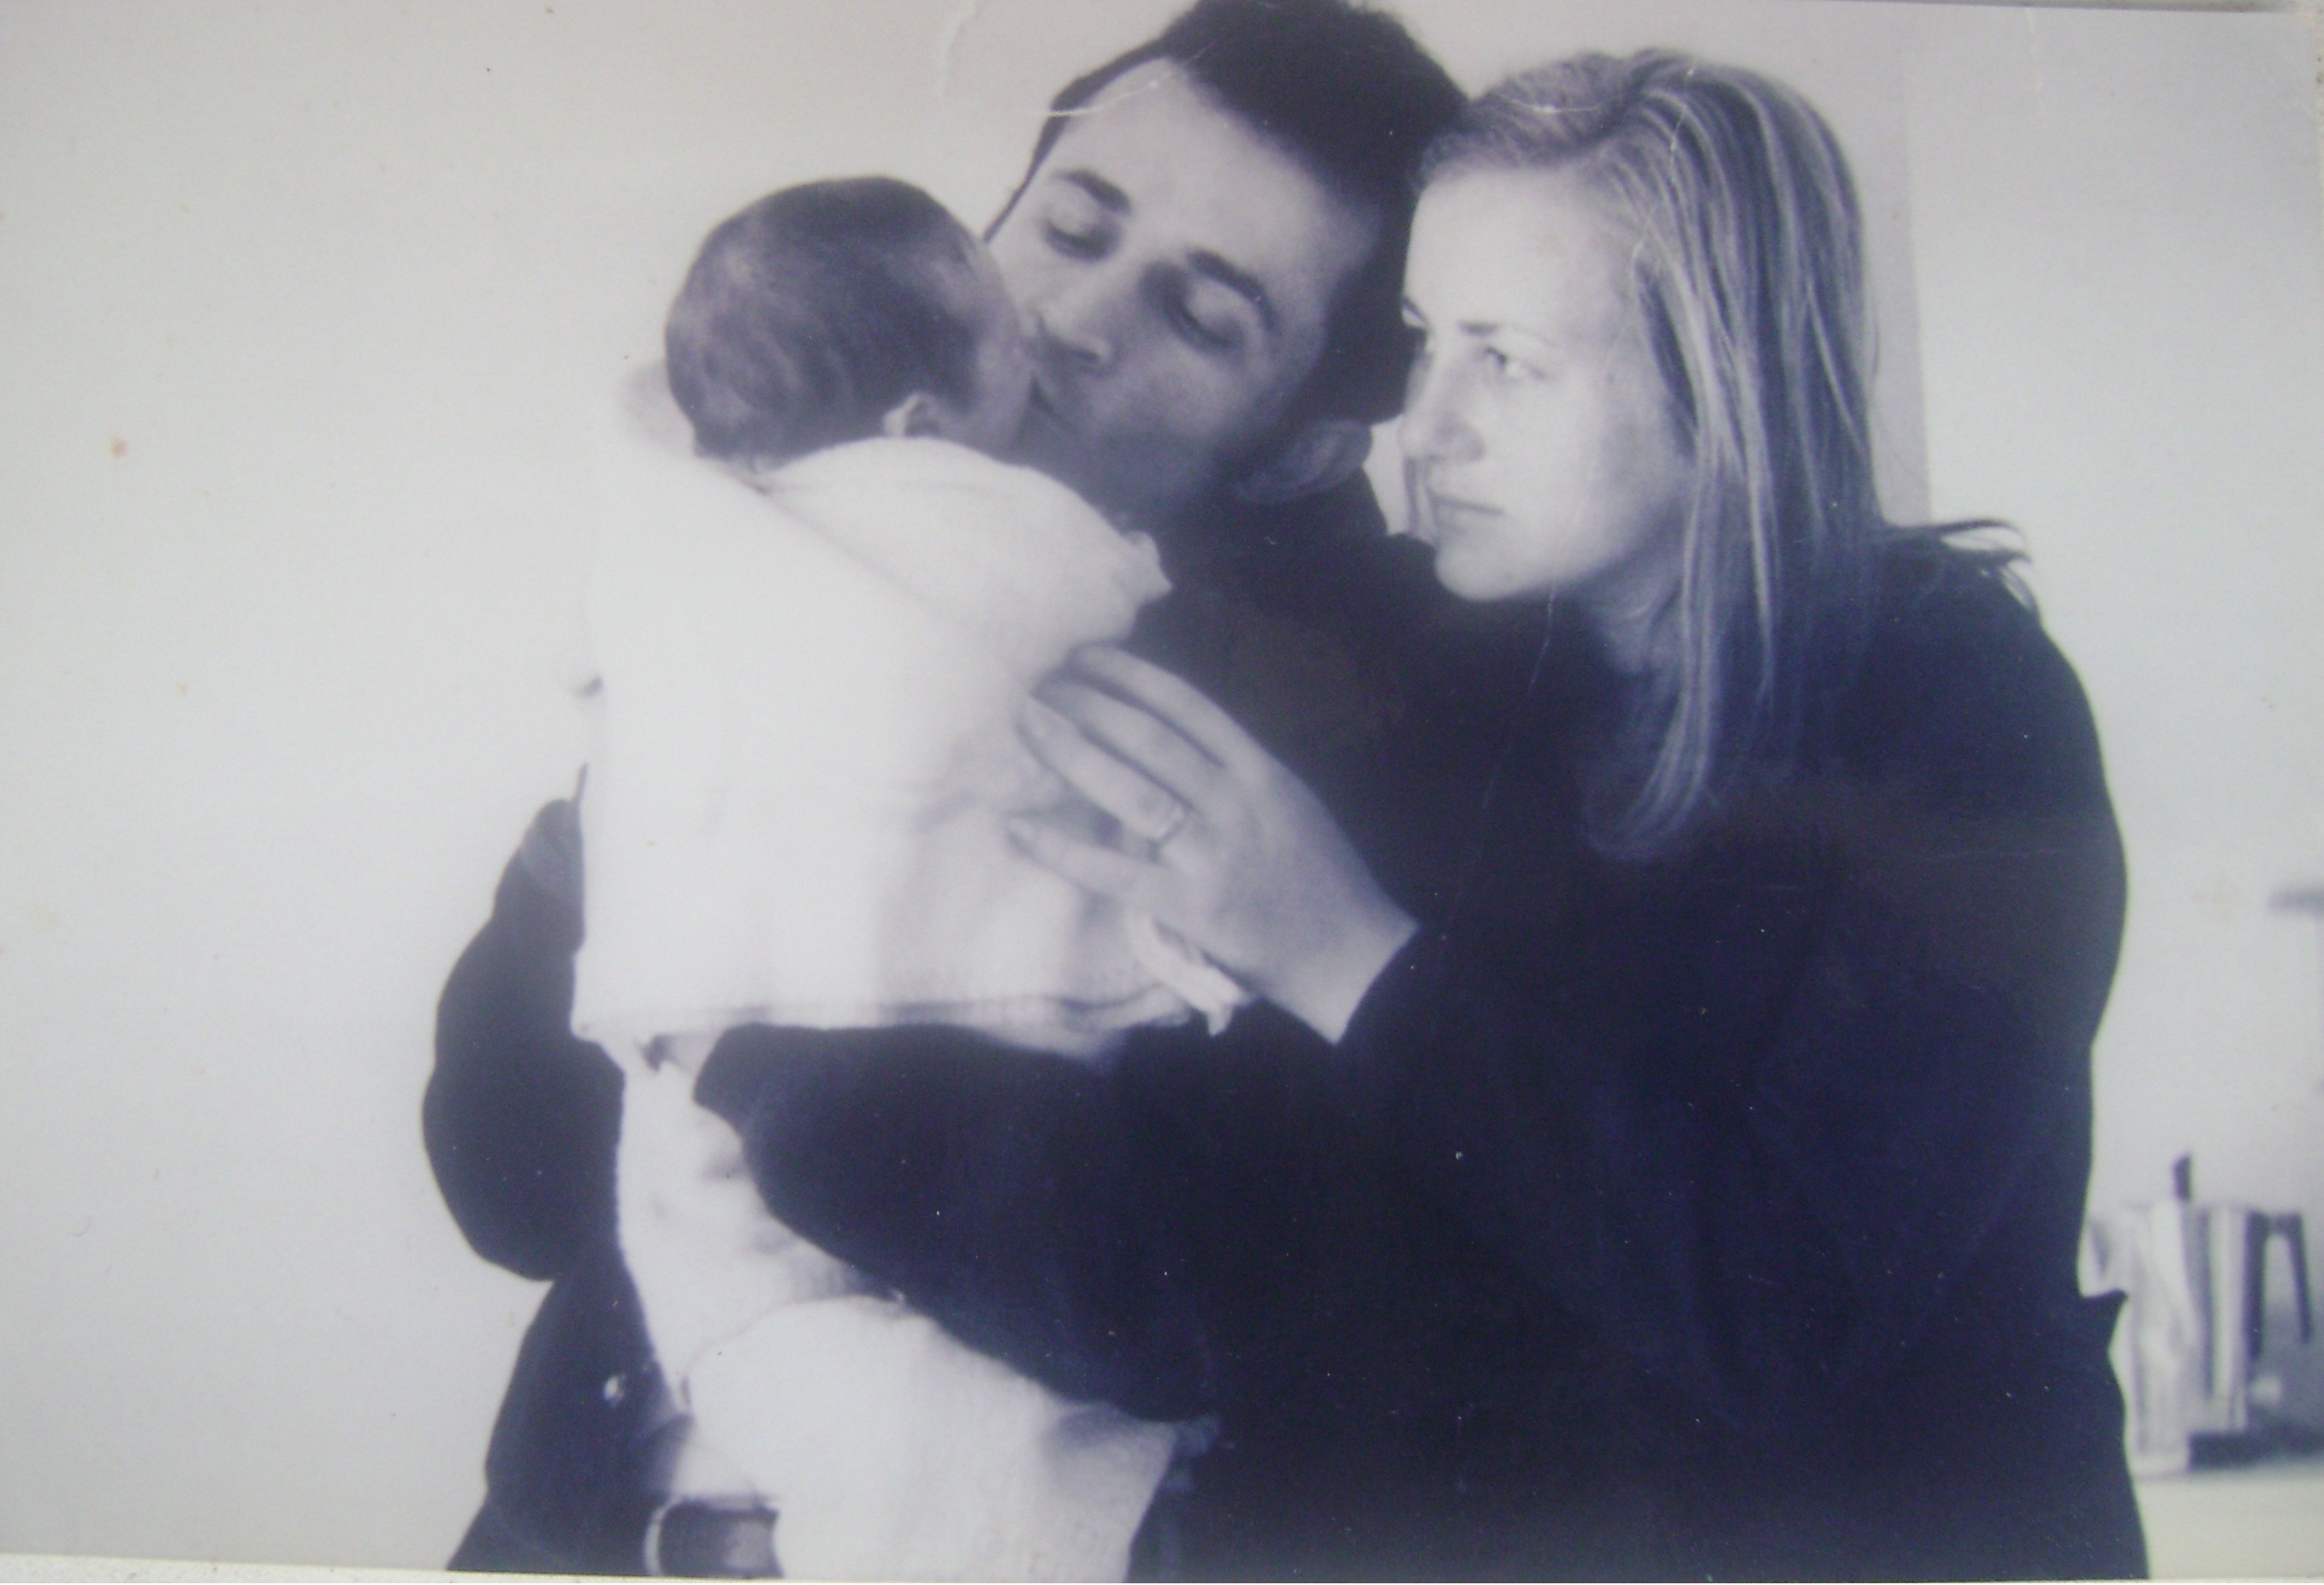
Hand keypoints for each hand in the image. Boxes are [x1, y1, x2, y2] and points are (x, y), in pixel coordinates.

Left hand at [1009, 646, 1416, 1041]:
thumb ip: (1236, 774)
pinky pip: (1113, 870)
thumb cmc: (1322, 882)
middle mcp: (1235, 802)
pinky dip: (1063, 848)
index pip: (1188, 706)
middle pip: (1148, 738)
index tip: (1086, 658)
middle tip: (1037, 685)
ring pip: (1130, 790)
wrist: (1353, 957)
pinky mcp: (1190, 906)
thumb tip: (1165, 742)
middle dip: (1087, 705)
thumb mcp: (1290, 806)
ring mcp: (1212, 853)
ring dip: (1071, 753)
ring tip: (1026, 727)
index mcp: (1262, 772)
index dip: (1130, 676)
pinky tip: (1020, 827)